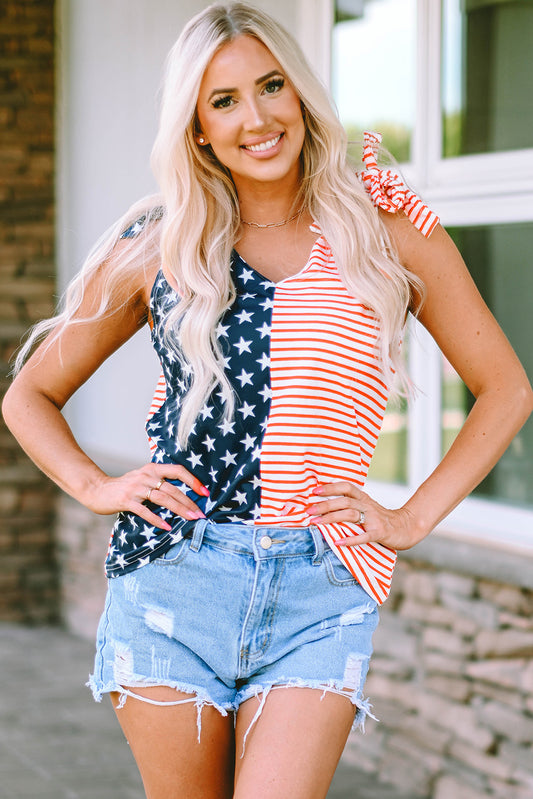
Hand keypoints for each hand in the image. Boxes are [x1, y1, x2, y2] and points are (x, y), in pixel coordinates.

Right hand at [85, 464, 208, 530]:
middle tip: (201, 514)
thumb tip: (183, 494)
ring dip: (179, 509)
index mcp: (153, 468)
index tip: (205, 492)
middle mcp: (146, 475)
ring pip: (163, 499)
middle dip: (189, 502)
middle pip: (173, 489)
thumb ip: (159, 481)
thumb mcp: (143, 478)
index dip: (193, 481)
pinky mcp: (127, 500)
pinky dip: (157, 519)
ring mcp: (136, 488)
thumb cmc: (125, 487)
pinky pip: (145, 511)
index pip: (178, 470)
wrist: (98, 489)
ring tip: (191, 519)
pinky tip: (168, 527)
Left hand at [306, 481, 427, 550]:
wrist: (406, 528)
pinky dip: (350, 539)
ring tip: (316, 522)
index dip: (331, 487)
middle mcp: (367, 505)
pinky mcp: (378, 533)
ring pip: (350, 515)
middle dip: (325, 505)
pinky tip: (338, 542)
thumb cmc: (381, 519)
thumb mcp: (366, 507)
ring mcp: (373, 519)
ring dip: (331, 518)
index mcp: (364, 498)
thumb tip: (325, 505)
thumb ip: (351, 505)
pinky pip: (363, 536)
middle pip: (344, 501)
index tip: (314, 491)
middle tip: (309, 510)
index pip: (346, 487)